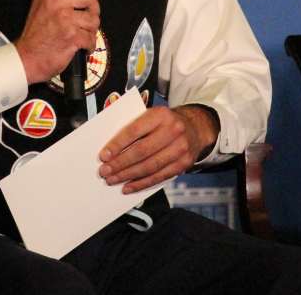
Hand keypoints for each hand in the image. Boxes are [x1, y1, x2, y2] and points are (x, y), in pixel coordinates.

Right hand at [15, 0, 99, 84]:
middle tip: (85, 18)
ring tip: (79, 33)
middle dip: (92, 9)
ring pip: (94, 18)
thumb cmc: (35, 36)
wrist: (27, 59)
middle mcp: (55, 2)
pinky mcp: (71, 35)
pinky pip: (92, 37)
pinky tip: (80, 44)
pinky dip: (89, 45)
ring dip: (91, 30)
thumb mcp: (40, 5)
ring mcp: (64, 18)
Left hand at [98, 104, 219, 192]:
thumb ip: (135, 126)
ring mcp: (180, 148)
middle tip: (105, 171)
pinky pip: (159, 177)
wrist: (195, 127)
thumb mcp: (152, 115)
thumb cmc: (167, 122)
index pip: (135, 130)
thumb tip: (111, 147)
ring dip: (128, 175)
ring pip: (149, 166)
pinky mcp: (183, 163)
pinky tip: (128, 186)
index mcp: (161, 114)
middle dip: (120, 163)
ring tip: (113, 179)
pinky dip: (141, 184)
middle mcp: (173, 130)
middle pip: (142, 151)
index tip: (104, 155)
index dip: (118, 144)